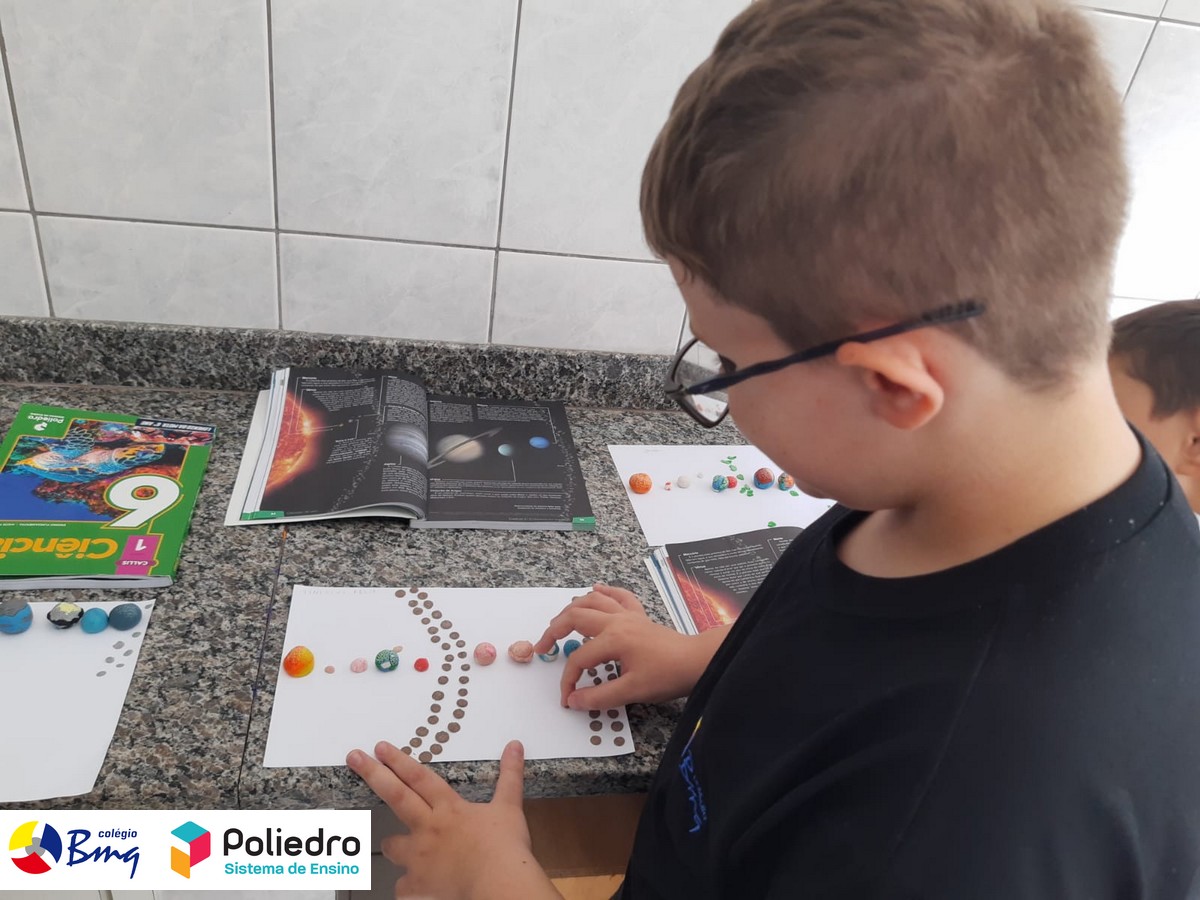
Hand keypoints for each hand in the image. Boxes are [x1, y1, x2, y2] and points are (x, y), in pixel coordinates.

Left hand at [346, 739, 560, 899]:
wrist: (497, 882)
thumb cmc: (504, 846)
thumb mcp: (509, 806)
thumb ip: (510, 775)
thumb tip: (515, 746)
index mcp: (448, 807)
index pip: (418, 777)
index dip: (398, 760)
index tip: (379, 747)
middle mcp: (429, 827)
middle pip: (396, 796)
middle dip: (373, 774)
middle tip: (354, 757)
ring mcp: (420, 856)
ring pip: (392, 845)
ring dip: (393, 843)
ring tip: (398, 845)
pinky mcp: (419, 883)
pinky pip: (404, 886)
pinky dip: (408, 887)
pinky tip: (414, 887)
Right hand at [534, 583, 726, 709]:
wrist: (698, 662)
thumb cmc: (668, 675)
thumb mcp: (632, 691)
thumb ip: (599, 696)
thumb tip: (573, 700)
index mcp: (613, 639)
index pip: (579, 660)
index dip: (568, 679)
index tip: (567, 697)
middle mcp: (617, 621)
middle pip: (576, 617)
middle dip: (554, 631)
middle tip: (542, 647)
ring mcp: (628, 615)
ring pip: (593, 601)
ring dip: (572, 609)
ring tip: (558, 622)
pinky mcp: (639, 616)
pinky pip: (619, 596)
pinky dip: (604, 592)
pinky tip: (595, 590)